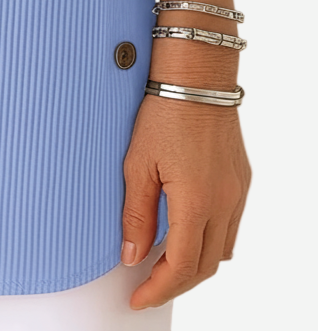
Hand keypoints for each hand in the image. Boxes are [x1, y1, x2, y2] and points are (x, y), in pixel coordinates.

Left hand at [120, 93, 250, 309]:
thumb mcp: (137, 164)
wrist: (196, 76)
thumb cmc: (164, 111)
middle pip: (205, 266)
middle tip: (147, 287)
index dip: (159, 289)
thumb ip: (136, 214)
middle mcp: (225, 202)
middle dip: (176, 283)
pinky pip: (230, 225)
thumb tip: (131, 255)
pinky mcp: (241, 180)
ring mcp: (238, 192)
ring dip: (195, 265)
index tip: (138, 297)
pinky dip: (209, 240)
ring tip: (164, 264)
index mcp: (197, 202)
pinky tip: (186, 233)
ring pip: (222, 250)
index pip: (182, 267)